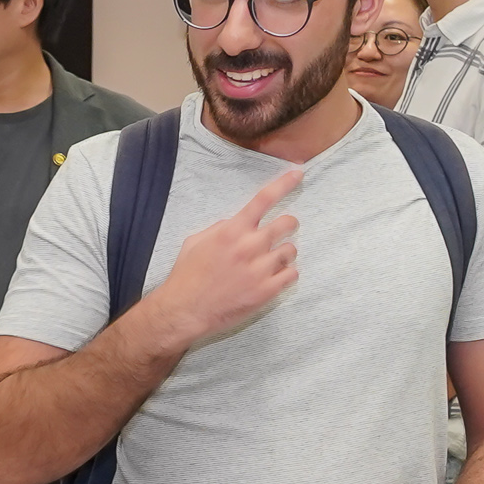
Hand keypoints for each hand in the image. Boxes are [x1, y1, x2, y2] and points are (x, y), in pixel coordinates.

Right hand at [139, 165, 303, 352]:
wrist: (185, 310)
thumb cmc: (187, 275)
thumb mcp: (196, 241)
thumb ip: (220, 228)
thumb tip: (237, 224)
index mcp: (231, 230)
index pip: (264, 198)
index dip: (284, 183)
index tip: (298, 172)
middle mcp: (249, 246)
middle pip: (288, 223)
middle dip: (288, 224)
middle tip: (283, 230)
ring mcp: (260, 270)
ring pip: (291, 250)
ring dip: (285, 253)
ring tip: (271, 261)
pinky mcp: (266, 291)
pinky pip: (292, 274)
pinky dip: (287, 274)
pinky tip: (274, 277)